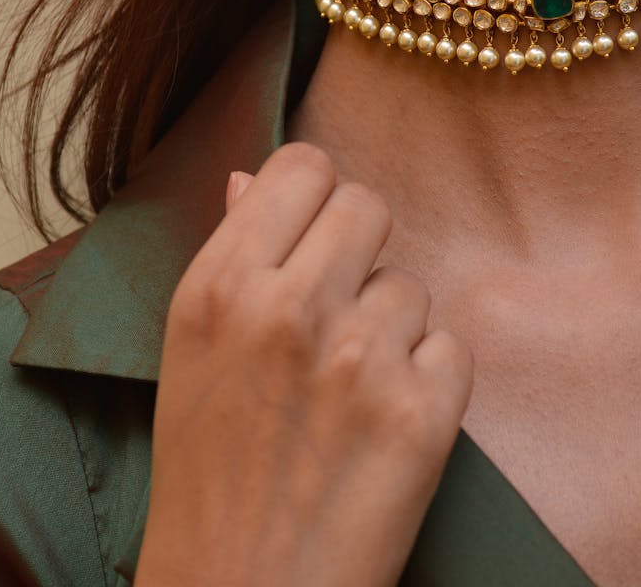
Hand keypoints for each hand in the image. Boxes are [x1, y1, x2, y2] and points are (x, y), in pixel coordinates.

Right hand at [135, 141, 474, 586]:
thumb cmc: (206, 473)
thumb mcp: (190, 351)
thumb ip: (231, 253)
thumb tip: (253, 178)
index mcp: (222, 286)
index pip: (303, 166)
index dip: (314, 195)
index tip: (313, 231)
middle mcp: (291, 308)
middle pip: (368, 205)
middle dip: (358, 248)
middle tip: (337, 304)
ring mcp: (361, 359)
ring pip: (410, 284)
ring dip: (389, 327)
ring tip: (347, 387)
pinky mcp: (422, 412)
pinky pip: (450, 345)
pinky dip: (427, 379)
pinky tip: (385, 419)